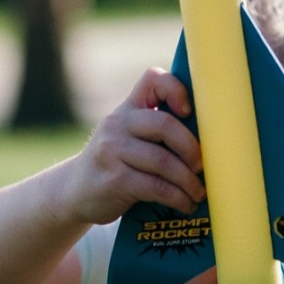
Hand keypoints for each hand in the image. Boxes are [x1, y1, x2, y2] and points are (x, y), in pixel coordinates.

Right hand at [62, 68, 203, 224]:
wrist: (74, 192)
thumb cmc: (117, 164)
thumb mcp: (128, 137)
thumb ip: (156, 130)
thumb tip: (210, 142)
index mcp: (127, 109)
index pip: (152, 79)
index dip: (176, 89)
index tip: (189, 112)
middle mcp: (118, 124)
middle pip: (164, 125)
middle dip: (191, 148)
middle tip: (203, 167)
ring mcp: (112, 151)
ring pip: (163, 161)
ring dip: (188, 181)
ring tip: (198, 193)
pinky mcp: (114, 180)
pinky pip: (156, 187)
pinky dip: (177, 198)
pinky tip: (185, 204)